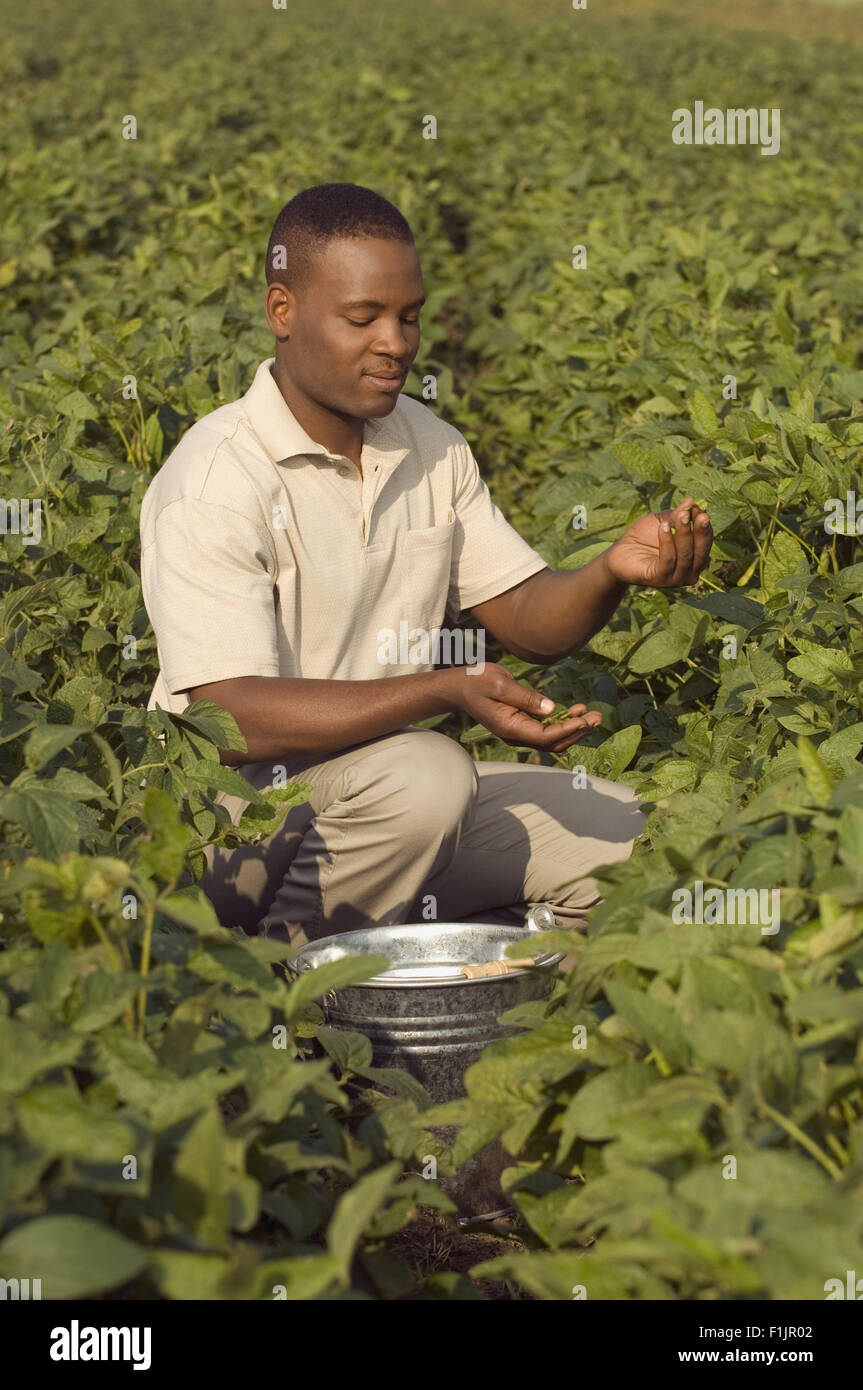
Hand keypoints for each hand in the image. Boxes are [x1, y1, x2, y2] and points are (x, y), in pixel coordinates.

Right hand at [449, 662, 601, 752]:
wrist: (458, 686)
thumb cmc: (476, 681)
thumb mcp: (500, 684)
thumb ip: (526, 697)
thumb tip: (552, 708)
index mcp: (510, 727)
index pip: (545, 736)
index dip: (567, 730)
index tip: (584, 719)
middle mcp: (516, 734)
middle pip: (553, 742)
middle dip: (577, 732)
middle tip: (597, 717)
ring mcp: (518, 731)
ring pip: (551, 739)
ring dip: (573, 729)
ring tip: (593, 715)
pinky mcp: (521, 724)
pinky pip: (546, 730)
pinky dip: (563, 723)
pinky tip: (577, 712)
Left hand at [603, 497, 712, 587]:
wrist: (620, 553)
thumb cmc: (644, 537)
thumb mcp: (663, 521)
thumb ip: (678, 514)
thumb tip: (693, 501)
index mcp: (695, 557)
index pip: (706, 542)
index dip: (704, 526)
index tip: (699, 509)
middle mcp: (690, 572)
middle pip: (701, 551)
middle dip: (699, 531)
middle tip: (695, 513)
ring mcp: (676, 579)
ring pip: (685, 555)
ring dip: (683, 534)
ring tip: (680, 516)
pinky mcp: (660, 580)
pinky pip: (668, 560)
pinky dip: (667, 542)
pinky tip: (663, 527)